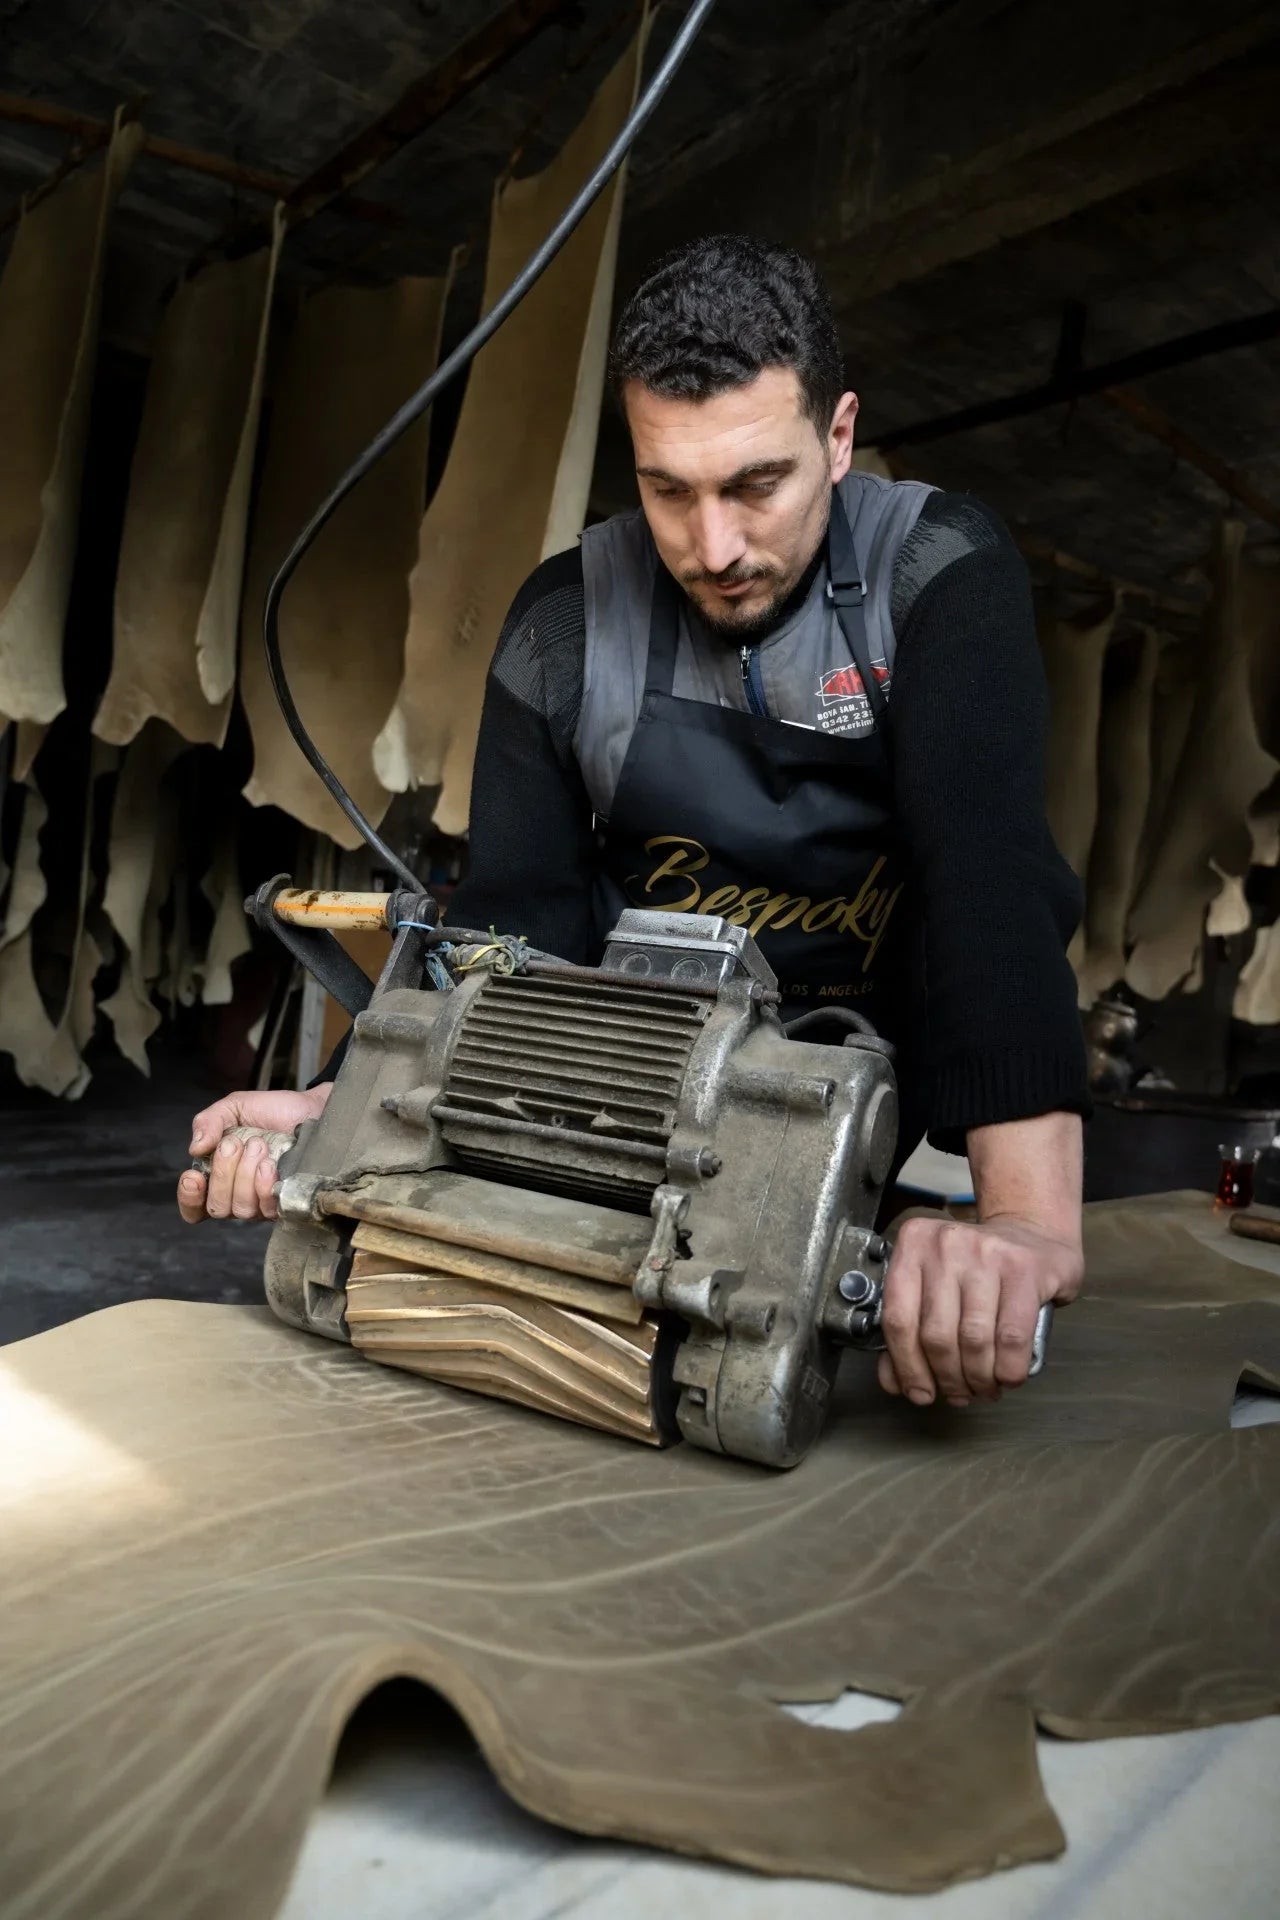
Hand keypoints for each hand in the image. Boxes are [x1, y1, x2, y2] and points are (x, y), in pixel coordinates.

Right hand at [176, 1085, 332, 1223]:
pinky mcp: (286, 1203)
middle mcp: (238, 1195)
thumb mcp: (234, 1108)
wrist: (311, 1108)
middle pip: (216, 1208)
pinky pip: (267, 1209)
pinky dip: (264, 1185)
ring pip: (241, 1209)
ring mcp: (263, 1203)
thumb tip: (195, 1148)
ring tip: (259, 1146)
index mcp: (219, 1176)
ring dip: (245, 1175)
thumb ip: (209, 1122)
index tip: (194, 1176)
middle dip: (223, 1174)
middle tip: (236, 1144)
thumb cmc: (273, 1111)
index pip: (195, 1207)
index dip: (189, 1198)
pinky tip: (270, 1165)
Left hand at [877, 1212, 1082, 1407]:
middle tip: (958, 1394)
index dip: (907, 1367)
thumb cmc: (977, 1268)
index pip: (898, 1318)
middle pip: (936, 1334)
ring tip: (982, 1389)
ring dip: (978, 1379)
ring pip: (973, 1340)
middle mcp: (946, 1244)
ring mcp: (986, 1253)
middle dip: (947, 1378)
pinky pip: (1011, 1337)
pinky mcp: (1024, 1269)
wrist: (1032, 1234)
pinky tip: (1006, 1377)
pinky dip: (1007, 1369)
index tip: (919, 1392)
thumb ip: (909, 1329)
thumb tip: (896, 1382)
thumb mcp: (934, 1285)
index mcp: (913, 1244)